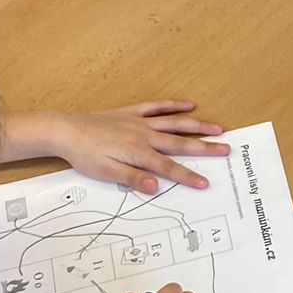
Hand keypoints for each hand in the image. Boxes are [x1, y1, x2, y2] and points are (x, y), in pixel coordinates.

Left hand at [47, 103, 229, 193]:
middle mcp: (144, 135)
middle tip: (226, 149)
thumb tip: (157, 187)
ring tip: (218, 127)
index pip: (168, 168)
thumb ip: (133, 179)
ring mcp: (140, 122)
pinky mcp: (131, 113)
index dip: (188, 176)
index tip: (206, 183)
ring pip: (175, 123)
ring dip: (197, 125)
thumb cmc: (84, 155)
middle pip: (180, 142)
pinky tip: (189, 105)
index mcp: (138, 153)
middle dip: (205, 147)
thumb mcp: (106, 173)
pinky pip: (157, 107)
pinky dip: (174, 105)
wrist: (65, 130)